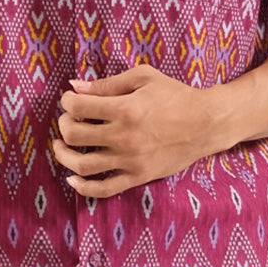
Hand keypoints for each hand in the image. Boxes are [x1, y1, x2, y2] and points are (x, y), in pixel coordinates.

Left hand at [53, 63, 226, 197]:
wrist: (206, 123)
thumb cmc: (175, 95)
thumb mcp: (143, 77)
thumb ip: (107, 83)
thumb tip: (75, 87)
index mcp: (124, 109)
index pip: (78, 107)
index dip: (67, 102)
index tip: (69, 99)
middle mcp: (124, 137)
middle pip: (74, 136)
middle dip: (64, 125)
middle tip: (68, 119)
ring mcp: (130, 160)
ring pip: (82, 166)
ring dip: (64, 155)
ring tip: (62, 146)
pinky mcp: (138, 177)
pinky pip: (104, 189)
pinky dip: (83, 188)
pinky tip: (73, 179)